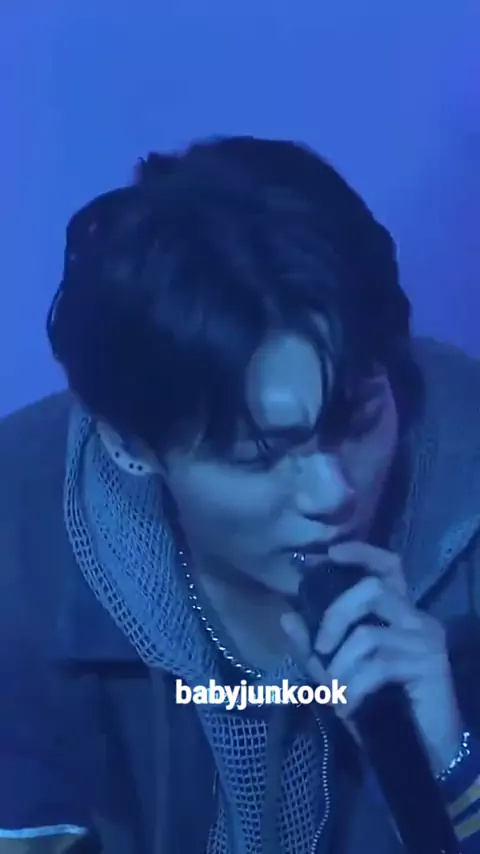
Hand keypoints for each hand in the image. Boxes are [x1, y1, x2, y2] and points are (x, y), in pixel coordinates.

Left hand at [281, 541, 462, 774]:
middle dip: (335, 615)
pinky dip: (354, 687)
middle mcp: (416, 617)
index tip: (331, 554)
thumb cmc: (380, 709)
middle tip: (320, 649)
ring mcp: (426, 638)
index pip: (388, 565)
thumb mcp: (338, 676)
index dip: (362, 552)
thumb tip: (286, 617)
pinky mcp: (430, 663)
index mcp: (397, 612)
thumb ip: (312, 648)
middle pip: (371, 589)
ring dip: (341, 667)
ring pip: (368, 633)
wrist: (420, 755)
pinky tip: (349, 707)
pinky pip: (379, 665)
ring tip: (336, 693)